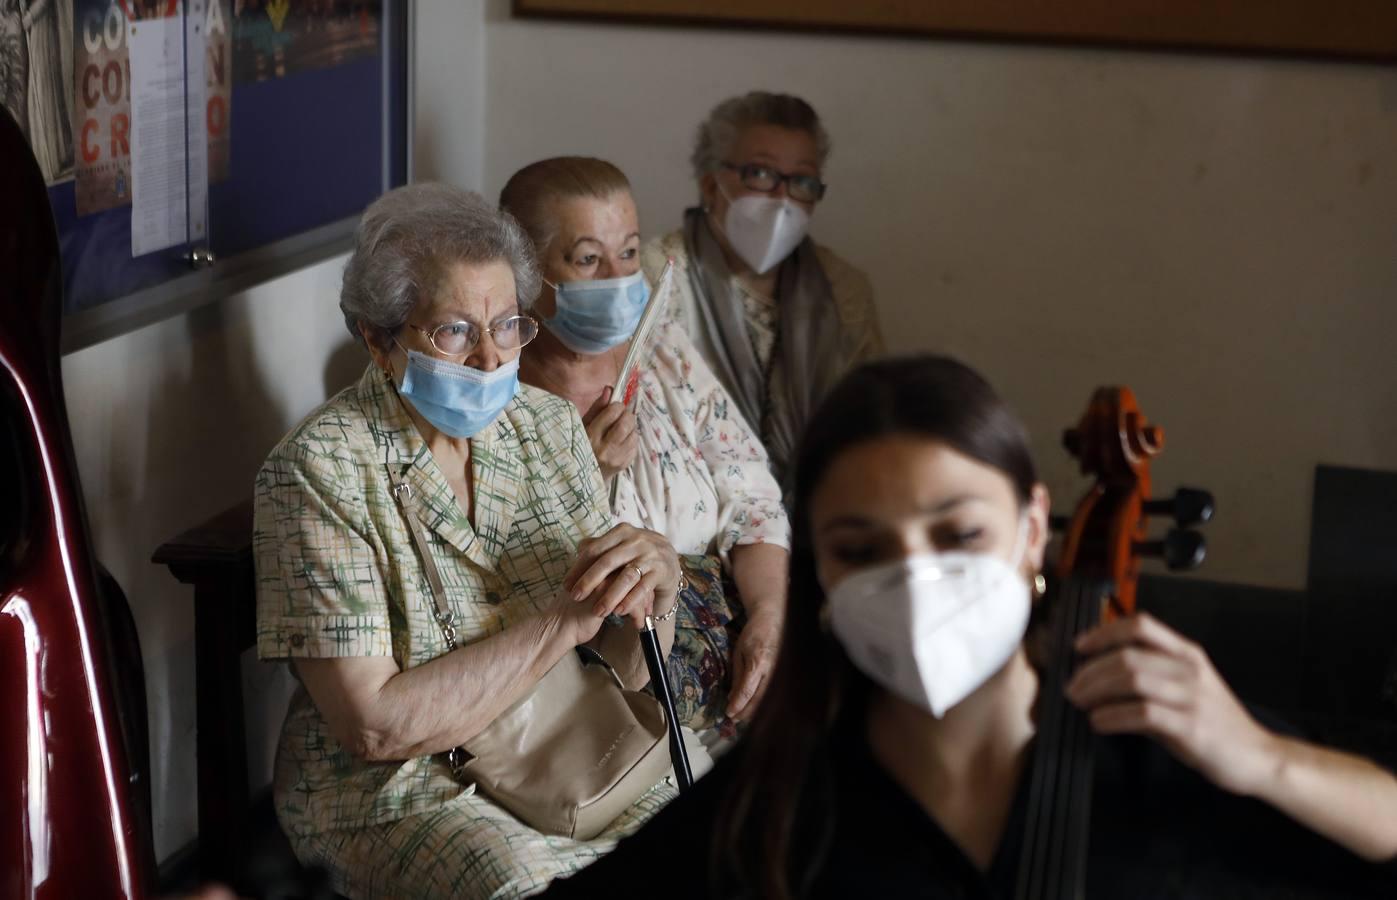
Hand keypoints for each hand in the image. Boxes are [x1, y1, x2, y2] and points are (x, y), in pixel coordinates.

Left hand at [563, 525, 679, 630]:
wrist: (668, 558)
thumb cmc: (635, 554)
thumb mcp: (620, 545)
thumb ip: (601, 546)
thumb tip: (578, 548)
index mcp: (621, 532)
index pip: (594, 549)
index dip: (578, 568)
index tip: (566, 585)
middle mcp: (636, 540)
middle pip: (608, 562)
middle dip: (589, 581)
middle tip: (575, 597)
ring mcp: (650, 555)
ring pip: (626, 577)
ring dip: (610, 596)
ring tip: (598, 611)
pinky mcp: (661, 570)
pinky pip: (643, 587)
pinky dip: (630, 600)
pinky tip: (619, 612)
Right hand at [582, 387, 638, 481]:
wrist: (584, 477)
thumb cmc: (582, 445)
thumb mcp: (583, 426)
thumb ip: (597, 408)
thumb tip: (610, 389)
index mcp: (590, 436)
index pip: (612, 413)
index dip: (617, 406)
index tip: (615, 407)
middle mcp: (603, 448)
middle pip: (626, 423)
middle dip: (627, 415)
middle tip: (623, 415)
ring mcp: (615, 458)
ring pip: (634, 434)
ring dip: (631, 428)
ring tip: (622, 429)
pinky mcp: (624, 465)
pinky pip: (635, 446)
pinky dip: (631, 440)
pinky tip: (622, 442)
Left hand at [727, 608, 781, 719]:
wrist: (774, 622)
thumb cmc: (753, 635)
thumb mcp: (738, 653)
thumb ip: (737, 676)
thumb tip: (732, 698)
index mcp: (758, 663)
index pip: (747, 691)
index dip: (738, 705)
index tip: (728, 713)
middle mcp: (772, 671)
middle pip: (759, 700)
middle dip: (745, 712)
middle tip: (733, 718)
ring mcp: (782, 674)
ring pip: (769, 701)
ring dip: (755, 711)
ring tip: (742, 716)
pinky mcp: (786, 676)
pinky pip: (774, 695)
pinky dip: (764, 704)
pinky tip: (755, 708)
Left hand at [1066, 612, 1278, 795]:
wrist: (1257, 756)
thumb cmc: (1213, 721)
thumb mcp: (1185, 686)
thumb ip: (1150, 673)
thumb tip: (1097, 671)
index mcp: (1187, 653)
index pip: (1140, 625)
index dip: (1104, 632)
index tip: (1079, 647)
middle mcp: (1189, 669)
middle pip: (1128, 655)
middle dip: (1091, 670)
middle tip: (1071, 688)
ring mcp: (1192, 698)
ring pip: (1132, 680)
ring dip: (1096, 691)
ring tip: (1080, 704)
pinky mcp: (1190, 728)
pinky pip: (1141, 713)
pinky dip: (1112, 716)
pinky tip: (1099, 722)